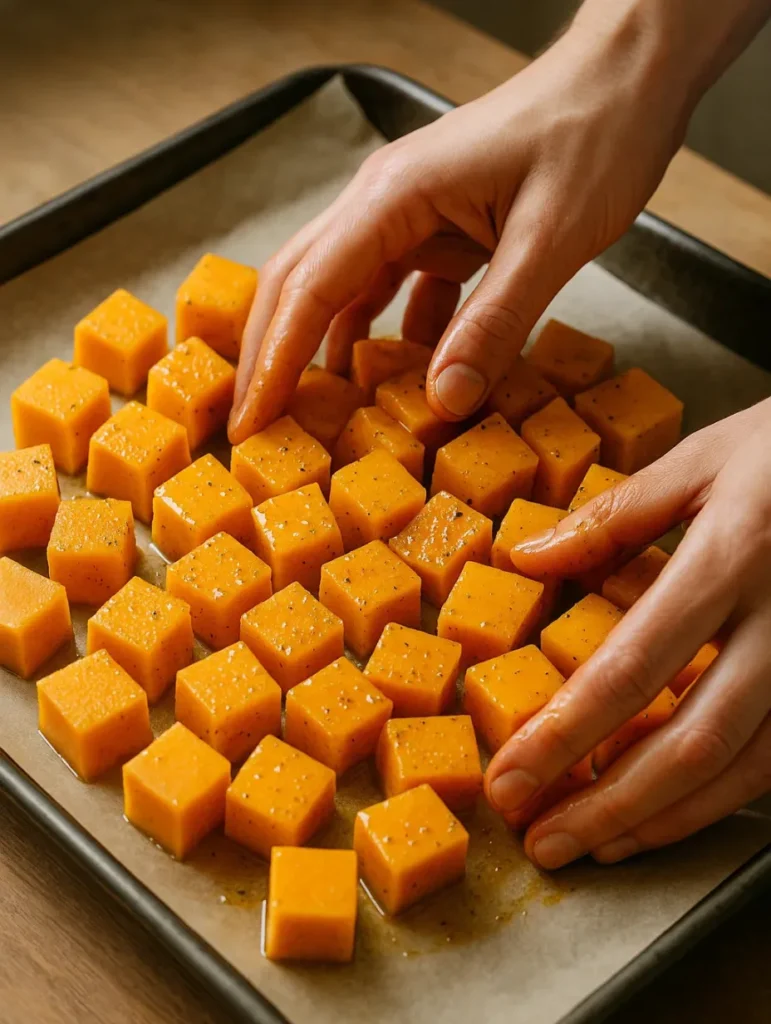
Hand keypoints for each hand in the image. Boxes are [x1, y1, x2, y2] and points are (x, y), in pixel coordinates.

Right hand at [228, 4, 699, 442]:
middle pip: (303, 285)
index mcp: (394, 194)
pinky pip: (399, 295)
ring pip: (345, 293)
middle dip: (275, 358)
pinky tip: (406, 383)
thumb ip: (495, 324)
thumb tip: (444, 402)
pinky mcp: (441, 232)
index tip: (250, 421)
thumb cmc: (596, 133)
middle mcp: (386, 203)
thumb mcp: (551, 239)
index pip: (309, 287)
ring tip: (319, 419)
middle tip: (260, 428)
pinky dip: (395, 342)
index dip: (273, 361)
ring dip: (329, 354)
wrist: (631, 79)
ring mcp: (411, 216)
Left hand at [485, 398, 770, 867]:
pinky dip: (718, 799)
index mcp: (732, 558)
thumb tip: (528, 557)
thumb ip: (615, 515)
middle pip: (690, 740)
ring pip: (743, 768)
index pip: (633, 666)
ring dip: (662, 817)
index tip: (508, 778)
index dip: (565, 733)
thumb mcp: (702, 459)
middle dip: (608, 803)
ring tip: (593, 843)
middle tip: (540, 842)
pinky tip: (666, 813)